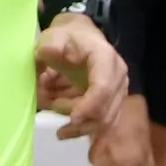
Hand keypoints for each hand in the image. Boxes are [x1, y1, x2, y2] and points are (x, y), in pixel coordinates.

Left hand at [36, 10, 125, 138]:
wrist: (80, 38)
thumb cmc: (66, 38)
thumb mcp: (54, 36)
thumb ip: (50, 45)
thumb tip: (47, 52)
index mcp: (106, 59)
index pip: (103, 88)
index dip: (88, 107)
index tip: (71, 119)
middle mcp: (118, 77)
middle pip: (105, 110)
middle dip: (78, 117)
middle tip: (52, 105)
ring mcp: (119, 91)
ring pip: (104, 121)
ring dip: (77, 125)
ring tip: (54, 110)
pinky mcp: (114, 103)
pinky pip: (101, 123)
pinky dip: (81, 128)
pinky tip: (64, 130)